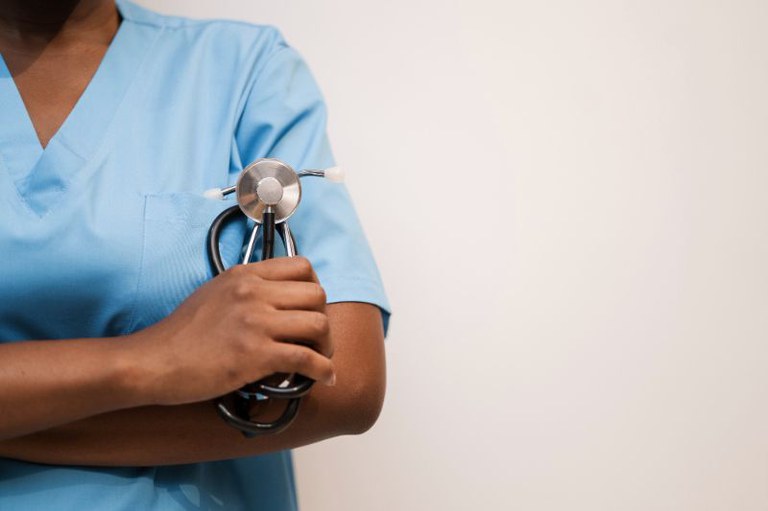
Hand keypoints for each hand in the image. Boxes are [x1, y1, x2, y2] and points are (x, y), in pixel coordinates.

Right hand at [124, 257, 334, 405]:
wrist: (154, 362)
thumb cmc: (180, 334)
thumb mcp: (215, 293)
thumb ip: (248, 290)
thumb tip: (279, 302)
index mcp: (244, 276)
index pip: (302, 267)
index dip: (314, 289)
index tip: (311, 308)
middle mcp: (253, 293)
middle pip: (317, 295)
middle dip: (324, 318)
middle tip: (317, 339)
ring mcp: (255, 322)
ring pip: (318, 324)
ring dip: (326, 346)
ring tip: (320, 359)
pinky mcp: (255, 354)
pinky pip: (307, 358)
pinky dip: (322, 370)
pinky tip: (323, 377)